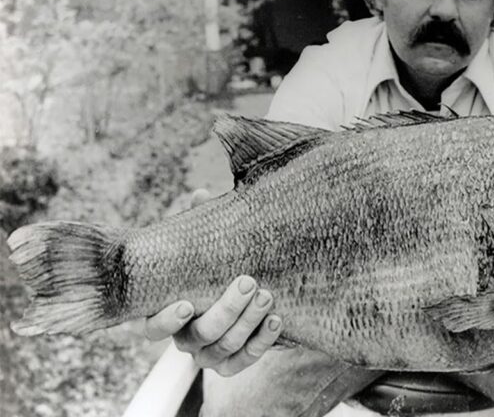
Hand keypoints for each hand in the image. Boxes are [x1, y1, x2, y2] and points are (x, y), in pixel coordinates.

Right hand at [143, 189, 282, 376]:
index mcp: (167, 310)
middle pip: (198, 336)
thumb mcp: (206, 245)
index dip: (166, 321)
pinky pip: (244, 360)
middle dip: (224, 310)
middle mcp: (185, 337)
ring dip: (246, 322)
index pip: (152, 327)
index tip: (185, 303)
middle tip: (248, 282)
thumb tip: (201, 195)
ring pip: (223, 348)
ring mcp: (208, 353)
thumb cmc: (214, 264)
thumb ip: (200, 224)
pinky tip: (276, 319)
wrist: (246, 288)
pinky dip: (262, 342)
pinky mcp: (232, 362)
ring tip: (266, 295)